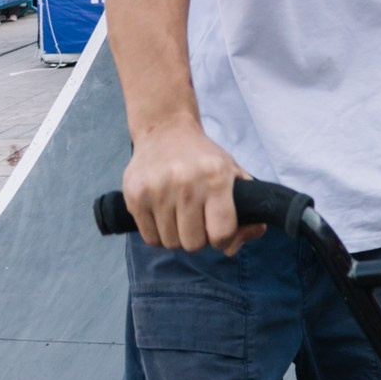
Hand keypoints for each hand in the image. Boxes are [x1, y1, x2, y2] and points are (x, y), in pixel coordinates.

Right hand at [121, 121, 262, 253]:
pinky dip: (159, 234)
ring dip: (178, 236)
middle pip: (194, 244)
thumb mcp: (234, 175)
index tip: (219, 231)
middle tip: (198, 221)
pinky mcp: (134, 196)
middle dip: (199, 239)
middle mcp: (186, 183)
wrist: (165, 130)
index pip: (222, 234)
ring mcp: (157, 190)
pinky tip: (164, 215)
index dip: (224, 240)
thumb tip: (232, 249)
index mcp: (216, 178)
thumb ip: (246, 212)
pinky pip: (150, 238)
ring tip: (180, 214)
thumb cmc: (204, 159)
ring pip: (171, 243)